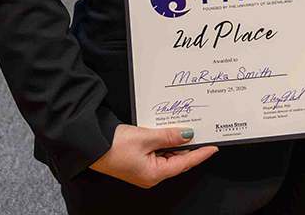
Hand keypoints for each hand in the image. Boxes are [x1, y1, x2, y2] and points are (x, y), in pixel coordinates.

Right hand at [89, 125, 217, 188]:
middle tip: (202, 132)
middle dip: (189, 147)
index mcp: (154, 175)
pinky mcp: (139, 162)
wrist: (91, 144)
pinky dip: (166, 143)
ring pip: (168, 156)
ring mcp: (144, 169)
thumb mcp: (146, 137)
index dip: (200, 154)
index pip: (184, 164)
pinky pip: (158, 152)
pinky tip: (170, 132)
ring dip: (176, 143)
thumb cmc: (114, 146)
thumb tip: (187, 135)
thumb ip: (169, 136)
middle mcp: (150, 175)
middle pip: (177, 160)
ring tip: (187, 129)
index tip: (213, 147)